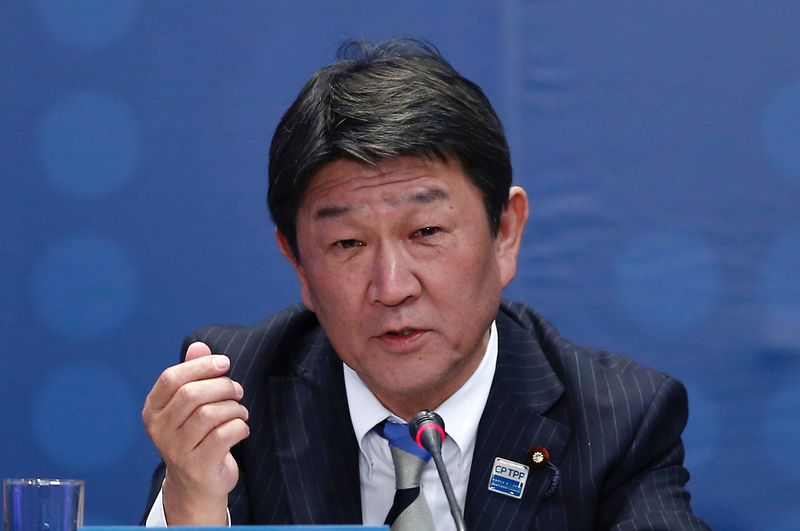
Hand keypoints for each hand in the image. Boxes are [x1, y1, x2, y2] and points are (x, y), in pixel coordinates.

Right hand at [142, 342, 249, 524]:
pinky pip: (224, 435)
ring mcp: (176, 450)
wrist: (196, 485)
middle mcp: (159, 430)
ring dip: (234, 408)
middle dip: (223, 386)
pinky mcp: (197, 466)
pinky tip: (240, 428)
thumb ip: (193, 373)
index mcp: (153, 410)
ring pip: (210, 414)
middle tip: (237, 391)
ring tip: (239, 411)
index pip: (171, 379)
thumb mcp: (190, 405)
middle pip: (192, 394)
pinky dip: (240, 426)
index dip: (200, 366)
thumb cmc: (196, 436)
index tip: (224, 363)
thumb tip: (199, 344)